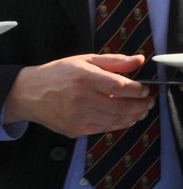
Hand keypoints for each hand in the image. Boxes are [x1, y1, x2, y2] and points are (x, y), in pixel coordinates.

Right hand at [3, 54, 153, 136]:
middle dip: (141, 106)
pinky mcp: (75, 129)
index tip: (145, 90)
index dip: (138, 90)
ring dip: (134, 116)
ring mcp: (78, 117)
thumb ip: (114, 61)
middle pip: (121, 107)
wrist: (27, 94)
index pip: (119, 87)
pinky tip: (126, 118)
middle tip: (149, 102)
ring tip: (142, 110)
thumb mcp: (85, 60)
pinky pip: (104, 128)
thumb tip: (139, 59)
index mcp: (84, 78)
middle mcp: (81, 99)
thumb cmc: (58, 74)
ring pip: (115, 121)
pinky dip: (119, 124)